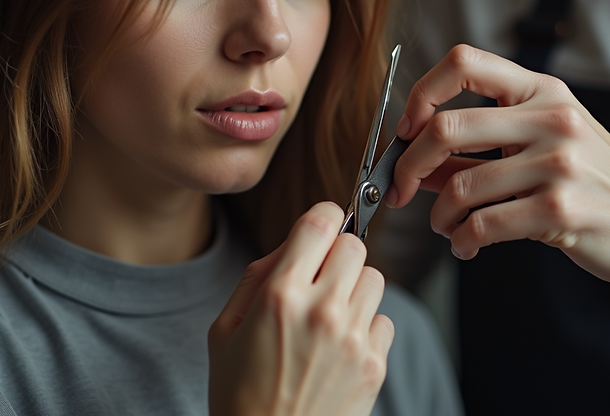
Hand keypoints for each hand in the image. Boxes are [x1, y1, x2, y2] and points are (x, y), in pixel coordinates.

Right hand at [208, 202, 394, 415]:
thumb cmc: (239, 393)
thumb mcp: (225, 328)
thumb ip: (260, 274)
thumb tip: (295, 241)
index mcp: (281, 296)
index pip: (321, 223)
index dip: (324, 216)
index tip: (322, 225)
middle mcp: (322, 311)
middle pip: (355, 245)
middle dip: (337, 254)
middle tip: (320, 277)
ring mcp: (353, 338)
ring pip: (374, 278)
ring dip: (354, 288)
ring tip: (329, 316)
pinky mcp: (374, 364)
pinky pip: (385, 319)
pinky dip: (367, 326)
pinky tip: (341, 346)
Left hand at [388, 45, 609, 290]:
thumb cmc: (597, 187)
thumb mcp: (547, 148)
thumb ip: (484, 148)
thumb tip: (416, 161)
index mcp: (544, 91)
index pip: (464, 62)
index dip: (421, 93)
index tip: (406, 128)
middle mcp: (552, 118)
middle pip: (446, 127)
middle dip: (408, 165)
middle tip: (400, 190)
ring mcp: (559, 163)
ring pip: (460, 186)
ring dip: (439, 216)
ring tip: (448, 229)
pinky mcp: (562, 211)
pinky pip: (483, 226)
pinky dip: (462, 241)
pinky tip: (467, 246)